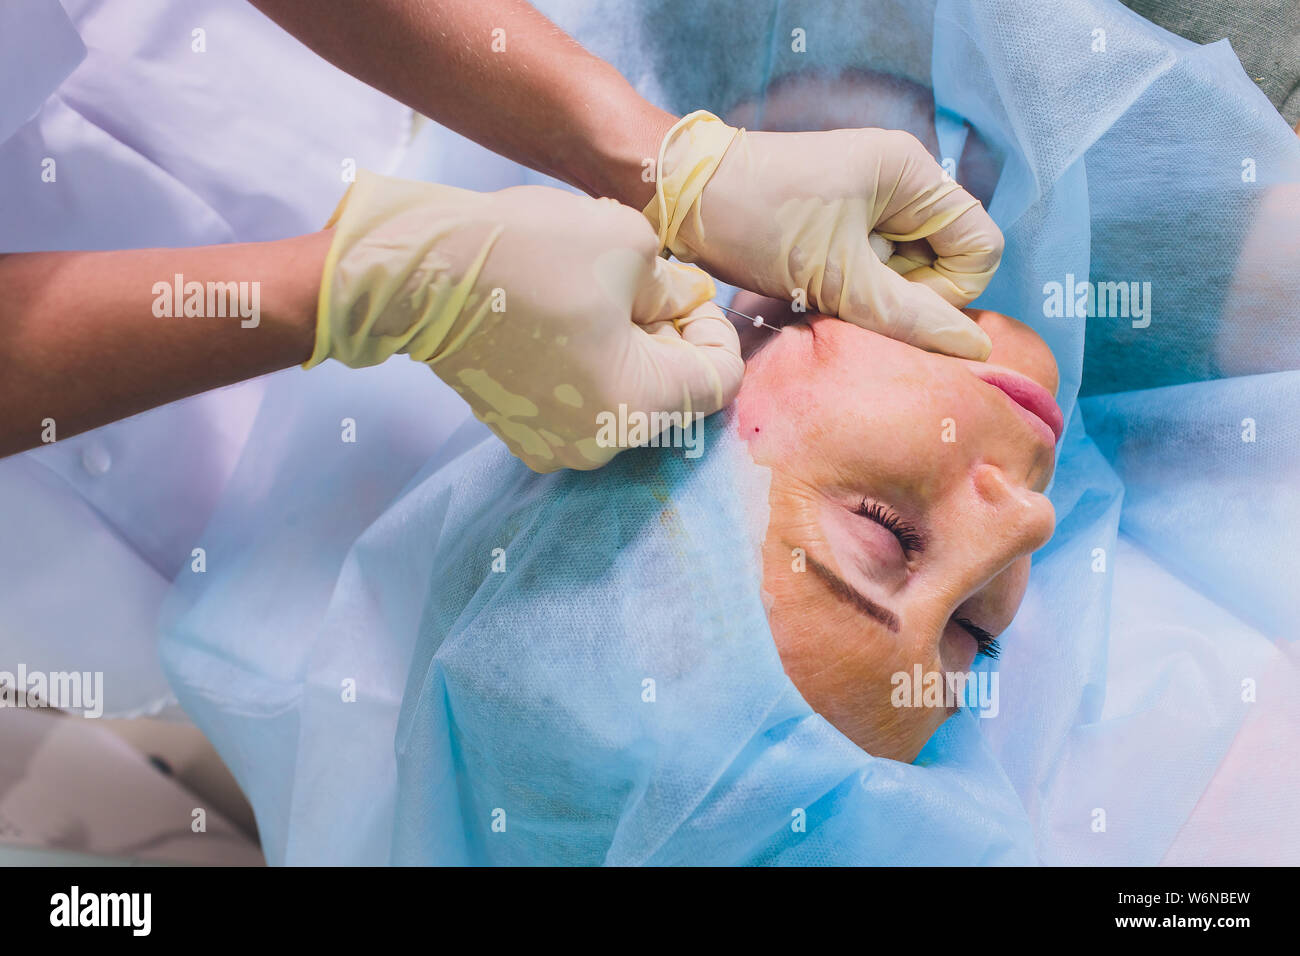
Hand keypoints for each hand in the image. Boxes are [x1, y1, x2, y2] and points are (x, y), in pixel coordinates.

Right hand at [310, 171, 742, 471]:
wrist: (424, 275)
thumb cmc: (531, 253)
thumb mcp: (631, 245)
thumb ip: (676, 285)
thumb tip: (686, 300)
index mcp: (640, 405)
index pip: (719, 381)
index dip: (714, 330)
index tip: (685, 292)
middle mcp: (603, 444)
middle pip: (673, 398)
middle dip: (671, 342)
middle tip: (644, 289)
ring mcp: (558, 447)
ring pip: (627, 403)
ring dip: (631, 356)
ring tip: (599, 302)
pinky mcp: (522, 435)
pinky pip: (583, 407)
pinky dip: (590, 372)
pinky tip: (564, 326)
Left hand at [642, 111, 1002, 359]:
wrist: (682, 195)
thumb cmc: (758, 222)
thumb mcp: (838, 277)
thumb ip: (910, 315)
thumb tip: (972, 352)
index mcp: (913, 174)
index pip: (979, 246)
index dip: (949, 290)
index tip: (894, 301)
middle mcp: (900, 181)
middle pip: (945, 262)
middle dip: (907, 295)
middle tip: (850, 299)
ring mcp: (869, 202)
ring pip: (907, 272)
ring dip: (874, 296)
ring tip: (823, 290)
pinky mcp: (840, 223)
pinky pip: (872, 269)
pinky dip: (851, 288)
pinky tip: (813, 288)